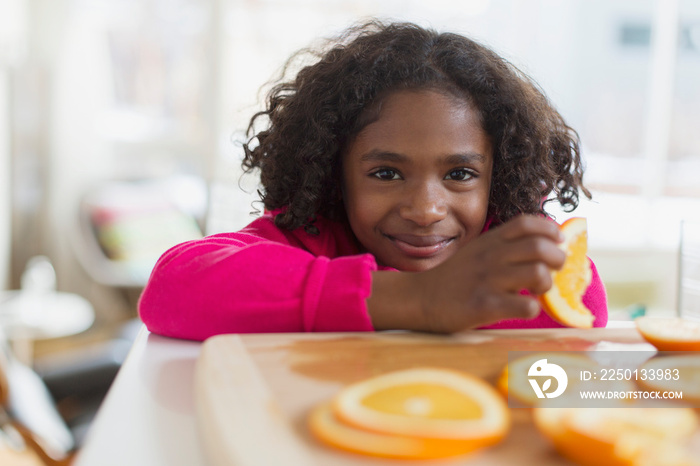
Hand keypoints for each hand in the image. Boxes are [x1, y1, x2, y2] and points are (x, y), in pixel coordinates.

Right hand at [368, 215, 565, 332]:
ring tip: (536, 292)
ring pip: (538, 274)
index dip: (550, 230)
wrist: (420, 298)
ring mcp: (488, 280)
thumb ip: (503, 246)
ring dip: (546, 285)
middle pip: (540, 248)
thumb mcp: (476, 251)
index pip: (528, 223)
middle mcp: (491, 256)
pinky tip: (521, 308)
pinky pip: (526, 306)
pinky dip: (531, 308)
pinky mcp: (485, 305)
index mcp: (490, 241)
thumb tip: (542, 246)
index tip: (557, 242)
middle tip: (551, 271)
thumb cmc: (454, 277)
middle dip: (557, 260)